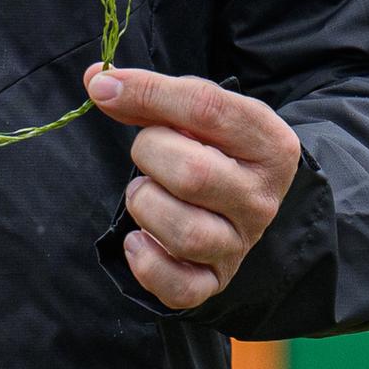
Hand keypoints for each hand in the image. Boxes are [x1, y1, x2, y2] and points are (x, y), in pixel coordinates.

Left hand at [84, 65, 300, 312]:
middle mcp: (262, 198)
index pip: (207, 109)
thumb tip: (98, 82)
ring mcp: (240, 244)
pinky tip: (140, 239)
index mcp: (270, 144)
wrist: (246, 199)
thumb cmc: (215, 148)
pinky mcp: (216, 280)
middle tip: (148, 152)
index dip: (147, 93)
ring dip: (145, 205)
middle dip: (150, 154)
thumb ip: (152, 96)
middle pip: (192, 174)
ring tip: (146, 192)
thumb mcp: (199, 113)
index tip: (104, 87)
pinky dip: (147, 263)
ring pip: (184, 232)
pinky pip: (179, 287)